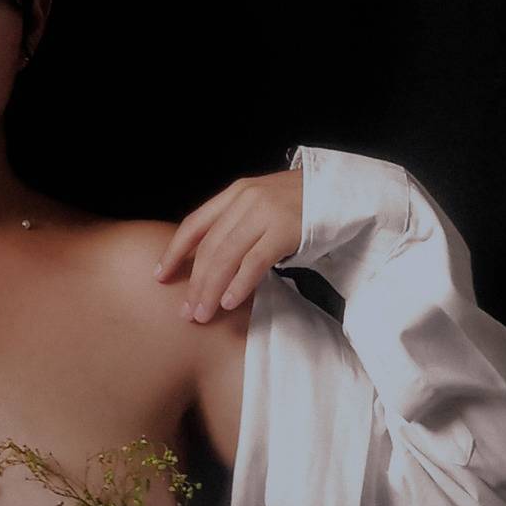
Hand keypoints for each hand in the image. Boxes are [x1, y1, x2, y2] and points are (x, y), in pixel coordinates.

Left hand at [152, 168, 302, 322]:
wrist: (346, 191)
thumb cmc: (305, 205)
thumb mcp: (264, 206)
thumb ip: (239, 225)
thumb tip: (214, 263)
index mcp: (236, 193)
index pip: (194, 224)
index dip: (174, 252)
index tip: (159, 277)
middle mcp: (246, 199)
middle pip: (208, 247)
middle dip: (193, 282)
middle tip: (185, 311)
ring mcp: (265, 212)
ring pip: (226, 256)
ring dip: (210, 289)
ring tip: (202, 314)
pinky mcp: (285, 228)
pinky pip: (254, 262)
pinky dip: (238, 284)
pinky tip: (228, 302)